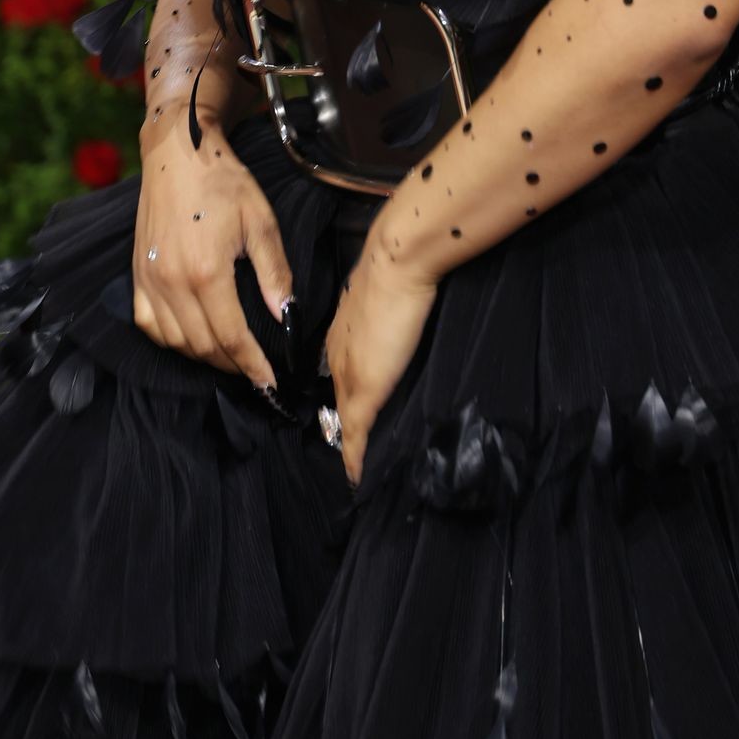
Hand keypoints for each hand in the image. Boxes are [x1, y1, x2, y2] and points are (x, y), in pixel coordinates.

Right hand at [133, 105, 293, 389]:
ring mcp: (149, 281)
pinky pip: (150, 325)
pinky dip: (172, 340)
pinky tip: (191, 337)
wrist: (178, 155)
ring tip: (230, 357)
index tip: (270, 383)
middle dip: (233, 366)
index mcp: (206, 273)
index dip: (253, 366)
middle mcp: (172, 283)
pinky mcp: (137, 275)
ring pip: (175, 342)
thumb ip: (274, 273)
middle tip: (256, 373)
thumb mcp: (261, 222)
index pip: (232, 338)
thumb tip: (285, 315)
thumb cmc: (222, 182)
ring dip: (204, 357)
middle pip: (203, 347)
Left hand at [325, 232, 436, 483]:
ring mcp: (348, 374)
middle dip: (341, 424)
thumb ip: (390, 307)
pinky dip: (355, 458)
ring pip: (343, 418)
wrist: (396, 262)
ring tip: (357, 466)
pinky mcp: (363, 390)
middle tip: (351, 453)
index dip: (345, 396)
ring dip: (349, 443)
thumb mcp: (391, 292)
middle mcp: (338, 355)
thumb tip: (401, 307)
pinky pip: (354, 434)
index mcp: (343, 334)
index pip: (339, 374)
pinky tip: (356, 477)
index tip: (347, 417)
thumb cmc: (399, 269)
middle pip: (337, 400)